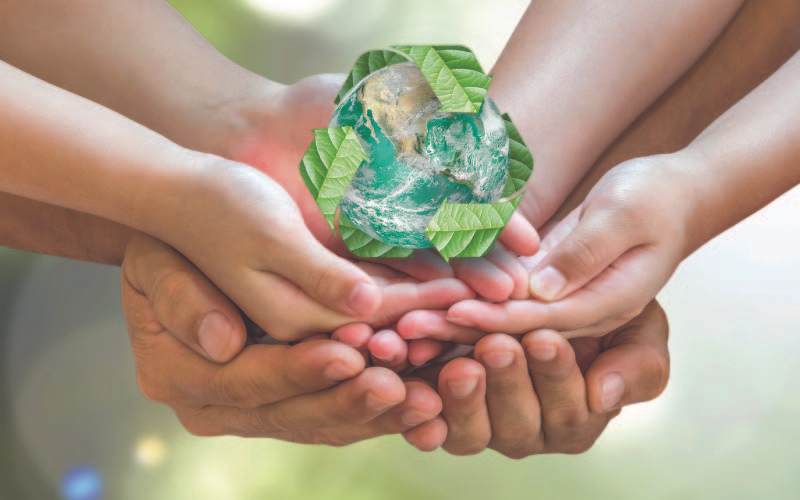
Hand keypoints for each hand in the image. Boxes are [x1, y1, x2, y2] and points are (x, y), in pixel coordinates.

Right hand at [120, 233, 444, 443]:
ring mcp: (252, 406)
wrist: (189, 234)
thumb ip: (201, 295)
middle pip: (289, 413)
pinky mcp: (287, 397)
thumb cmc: (183, 237)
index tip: (349, 355)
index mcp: (178, 375)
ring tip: (425, 399)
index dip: (300, 370)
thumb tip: (235, 340)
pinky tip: (420, 394)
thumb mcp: (171, 257)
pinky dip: (377, 405)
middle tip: (400, 388)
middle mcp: (214, 404)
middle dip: (349, 400)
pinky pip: (334, 410)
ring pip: (319, 420)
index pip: (246, 381)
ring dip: (375, 411)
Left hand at [225, 74, 539, 301]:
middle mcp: (399, 221)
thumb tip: (490, 131)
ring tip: (483, 304)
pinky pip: (373, 280)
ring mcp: (369, 246)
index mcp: (416, 182)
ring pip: (418, 272)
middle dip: (484, 270)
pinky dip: (402, 289)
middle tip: (516, 289)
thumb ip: (427, 122)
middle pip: (451, 251)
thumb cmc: (311, 109)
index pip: (468, 212)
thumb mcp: (378, 105)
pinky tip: (432, 296)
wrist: (248, 128)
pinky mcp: (335, 265)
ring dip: (452, 289)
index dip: (499, 228)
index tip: (529, 245)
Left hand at [403, 301, 669, 455]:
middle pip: (517, 424)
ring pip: (470, 429)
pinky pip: (428, 422)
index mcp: (579, 417)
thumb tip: (606, 395)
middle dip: (507, 383)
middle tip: (496, 344)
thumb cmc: (597, 307)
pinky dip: (418, 406)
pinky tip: (411, 378)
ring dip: (461, 399)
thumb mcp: (637, 329)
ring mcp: (483, 425)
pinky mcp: (442, 414)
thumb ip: (638, 363)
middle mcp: (530, 430)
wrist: (545, 293)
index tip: (544, 338)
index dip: (557, 376)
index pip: (570, 410)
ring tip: (457, 362)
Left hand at [406, 157, 689, 338]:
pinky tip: (418, 301)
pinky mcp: (539, 286)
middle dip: (454, 329)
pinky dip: (457, 301)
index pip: (541, 319)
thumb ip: (588, 253)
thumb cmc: (654, 199)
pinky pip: (494, 299)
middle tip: (402, 329)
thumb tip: (543, 291)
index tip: (452, 311)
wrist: (669, 198)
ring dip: (445, 322)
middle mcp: (575, 313)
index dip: (495, 317)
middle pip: (508, 330)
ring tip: (395, 325)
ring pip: (494, 320)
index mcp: (605, 304)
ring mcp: (555, 302)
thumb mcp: (628, 215)